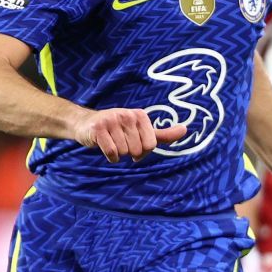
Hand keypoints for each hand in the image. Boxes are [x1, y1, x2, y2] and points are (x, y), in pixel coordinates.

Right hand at [76, 108, 190, 161]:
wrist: (87, 124)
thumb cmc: (117, 130)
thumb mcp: (141, 130)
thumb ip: (163, 134)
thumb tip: (185, 130)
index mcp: (140, 115)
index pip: (151, 144)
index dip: (143, 151)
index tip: (134, 144)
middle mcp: (127, 115)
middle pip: (137, 150)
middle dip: (129, 152)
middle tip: (120, 143)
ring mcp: (112, 120)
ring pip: (124, 152)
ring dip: (118, 153)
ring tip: (112, 142)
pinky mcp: (99, 129)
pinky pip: (112, 153)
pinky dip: (110, 157)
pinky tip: (106, 148)